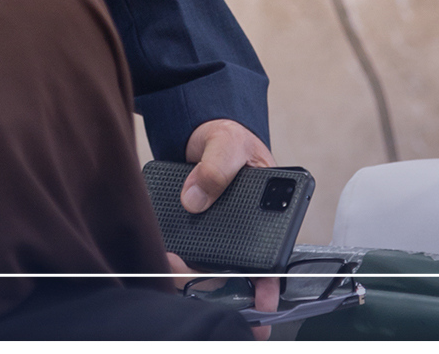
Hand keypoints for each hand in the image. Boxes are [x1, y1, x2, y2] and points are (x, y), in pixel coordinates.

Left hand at [181, 119, 279, 337]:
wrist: (203, 135)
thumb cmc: (228, 139)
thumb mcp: (228, 144)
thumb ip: (216, 168)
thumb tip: (194, 199)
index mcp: (271, 215)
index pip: (273, 259)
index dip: (267, 285)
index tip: (261, 302)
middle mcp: (248, 234)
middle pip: (239, 273)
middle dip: (214, 282)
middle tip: (184, 270)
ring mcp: (223, 237)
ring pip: (212, 271)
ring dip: (190, 274)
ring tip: (169, 261)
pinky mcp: (198, 235)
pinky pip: (191, 257)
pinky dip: (178, 262)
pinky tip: (165, 256)